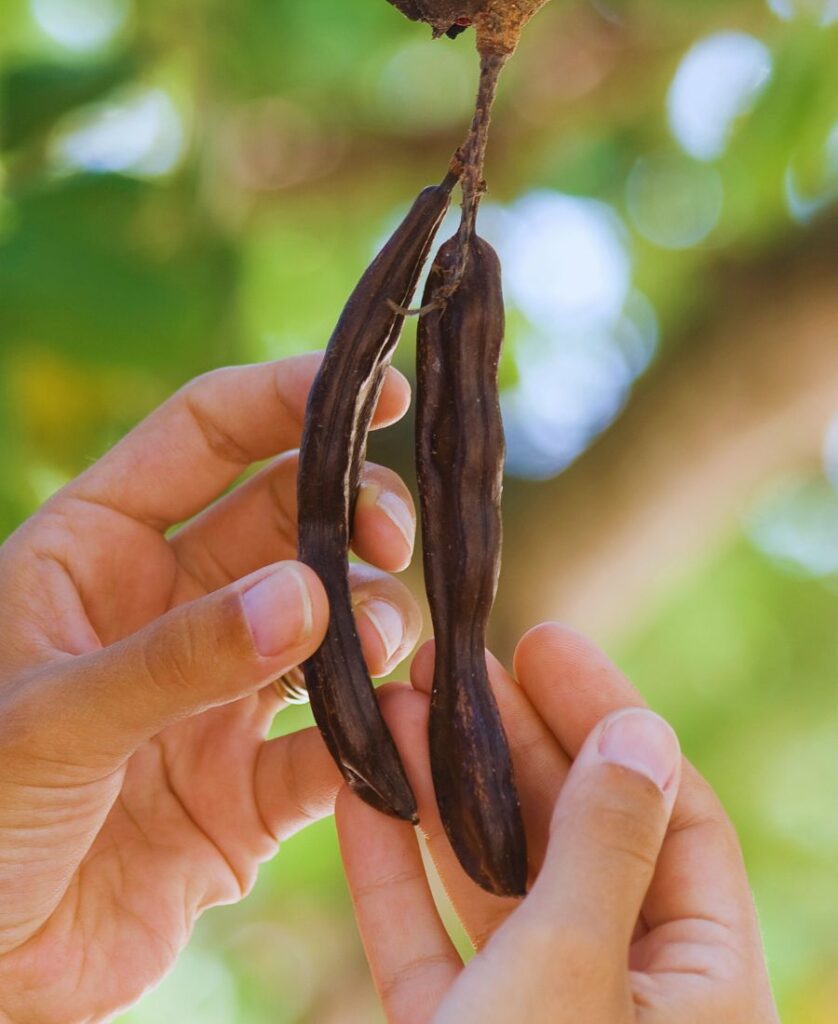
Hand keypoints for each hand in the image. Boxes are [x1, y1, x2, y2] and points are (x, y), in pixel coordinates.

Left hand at [0, 355, 421, 1022]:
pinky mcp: (256, 786)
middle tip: (391, 535)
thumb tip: (310, 597)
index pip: (205, 436)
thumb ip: (178, 656)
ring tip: (377, 648)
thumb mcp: (48, 721)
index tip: (383, 392)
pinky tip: (388, 745)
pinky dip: (373, 742)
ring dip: (371, 623)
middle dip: (355, 512)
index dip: (288, 398)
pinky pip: (336, 747)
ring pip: (331, 623)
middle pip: (291, 518)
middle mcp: (172, 608)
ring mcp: (221, 693)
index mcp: (99, 552)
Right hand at [337, 624, 780, 1023]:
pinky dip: (393, 874)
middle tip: (453, 664)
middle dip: (507, 743)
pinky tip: (361, 794)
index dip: (608, 717)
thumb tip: (637, 731)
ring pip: (493, 884)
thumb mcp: (574, 969)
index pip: (675, 815)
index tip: (542, 646)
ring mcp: (532, 1019)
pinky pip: (428, 942)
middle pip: (573, 836)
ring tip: (398, 705)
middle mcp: (624, 996)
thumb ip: (603, 846)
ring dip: (441, 794)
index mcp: (700, 988)